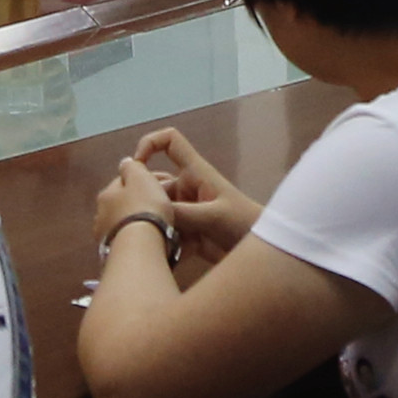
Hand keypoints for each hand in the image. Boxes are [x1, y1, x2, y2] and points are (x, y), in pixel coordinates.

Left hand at [93, 154, 176, 254]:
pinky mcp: (114, 255)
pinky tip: (152, 240)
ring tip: (161, 224)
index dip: (144, 180)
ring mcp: (105, 237)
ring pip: (126, 222)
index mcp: (106, 194)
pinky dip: (139, 237)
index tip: (165, 184)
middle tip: (164, 204)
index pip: (124, 181)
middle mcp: (100, 215)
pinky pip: (129, 240)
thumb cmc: (144, 208)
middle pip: (124, 203)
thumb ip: (132, 167)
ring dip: (139, 221)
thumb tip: (125, 163)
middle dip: (140, 202)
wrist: (140, 248)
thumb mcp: (141, 177)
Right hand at [127, 127, 256, 254]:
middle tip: (130, 219)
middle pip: (155, 184)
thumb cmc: (246, 223)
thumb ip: (182, 213)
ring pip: (158, 211)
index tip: (136, 166)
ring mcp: (187, 210)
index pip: (170, 141)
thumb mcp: (213, 216)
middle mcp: (188, 188)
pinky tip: (155, 256)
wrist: (267, 251)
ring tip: (142, 241)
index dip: (150, 144)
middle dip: (142, 199)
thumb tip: (149, 209)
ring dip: (151, 224)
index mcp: (196, 172)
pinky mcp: (188, 232)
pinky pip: (166, 232)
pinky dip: (160, 242)